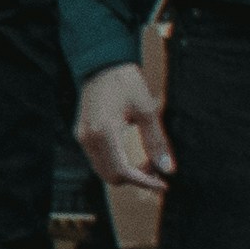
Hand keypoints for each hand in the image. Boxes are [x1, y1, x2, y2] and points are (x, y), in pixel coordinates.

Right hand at [76, 60, 174, 197]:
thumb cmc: (125, 82)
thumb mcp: (146, 110)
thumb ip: (156, 142)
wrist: (101, 64)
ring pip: (103, 169)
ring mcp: (83, 137)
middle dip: (135, 179)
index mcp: (104, 132)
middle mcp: (88, 138)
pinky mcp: (83, 134)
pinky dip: (116, 163)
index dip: (144, 182)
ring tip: (147, 161)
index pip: (122, 170)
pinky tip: (132, 153)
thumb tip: (167, 169)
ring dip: (126, 172)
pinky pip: (99, 159)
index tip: (163, 184)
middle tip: (157, 171)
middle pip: (111, 175)